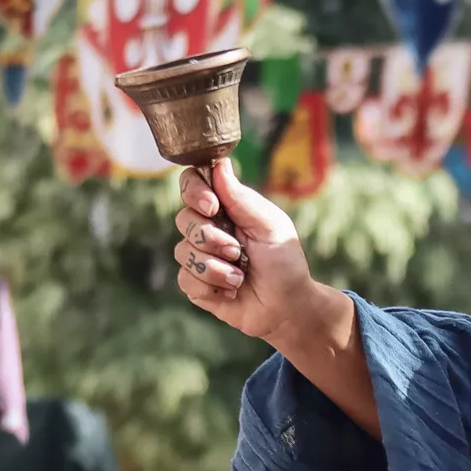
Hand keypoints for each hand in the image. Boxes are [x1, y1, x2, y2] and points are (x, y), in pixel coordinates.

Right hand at [171, 159, 330, 347]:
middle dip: (211, 238)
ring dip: (215, 267)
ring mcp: (199, 256)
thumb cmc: (284, 262)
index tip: (212, 206)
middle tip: (237, 251)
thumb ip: (242, 198)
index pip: (192, 184)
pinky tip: (231, 290)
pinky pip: (185, 278)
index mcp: (225, 208)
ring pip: (183, 251)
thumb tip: (219, 164)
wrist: (287, 306)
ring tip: (239, 276)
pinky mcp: (195, 284)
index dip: (194, 191)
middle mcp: (207, 229)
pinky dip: (211, 285)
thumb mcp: (270, 225)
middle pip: (183, 218)